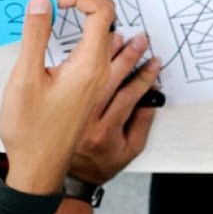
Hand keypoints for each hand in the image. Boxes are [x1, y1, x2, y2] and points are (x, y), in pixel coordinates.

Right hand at [0, 0, 115, 195]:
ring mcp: (98, 77)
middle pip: (108, 13)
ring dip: (95, 0)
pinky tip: (84, 19)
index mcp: (88, 64)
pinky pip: (103, 44)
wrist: (39, 168)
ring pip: (108, 27)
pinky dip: (95, 22)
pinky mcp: (91, 84)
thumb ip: (35, 35)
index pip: (101, 10)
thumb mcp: (25, 79)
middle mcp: (99, 67)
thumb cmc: (30, 130)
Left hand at [69, 31, 160, 184]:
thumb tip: (152, 92)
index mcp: (106, 132)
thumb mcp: (131, 149)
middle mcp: (86, 119)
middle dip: (129, 57)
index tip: (154, 62)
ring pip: (90, 75)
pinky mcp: (58, 102)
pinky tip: (94, 47)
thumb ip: (143, 121)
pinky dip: (85, 59)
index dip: (144, 76)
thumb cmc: (101, 163)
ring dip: (107, 54)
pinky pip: (73, 75)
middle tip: (141, 40)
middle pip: (110, 79)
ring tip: (120, 37)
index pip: (129, 96)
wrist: (66, 176)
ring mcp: (71, 110)